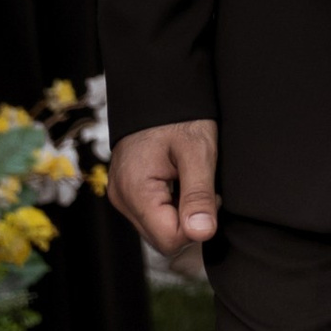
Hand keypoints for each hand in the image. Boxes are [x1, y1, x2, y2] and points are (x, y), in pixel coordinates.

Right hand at [110, 117, 219, 253]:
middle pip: (162, 239)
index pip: (170, 240)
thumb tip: (201, 234)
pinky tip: (177, 181)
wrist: (158, 89)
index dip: (196, 226)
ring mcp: (121, 196)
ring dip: (179, 214)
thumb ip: (199, 195)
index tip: (208, 196)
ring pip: (157, 229)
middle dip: (188, 221)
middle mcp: (122, 198)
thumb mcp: (198, 152)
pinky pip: (151, 215)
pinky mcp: (126, 192)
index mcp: (135, 190)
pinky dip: (170, 206)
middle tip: (200, 185)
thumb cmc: (180, 116)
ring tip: (187, 180)